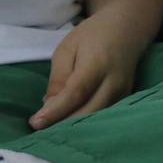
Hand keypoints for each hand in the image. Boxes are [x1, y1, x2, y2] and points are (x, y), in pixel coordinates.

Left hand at [28, 11, 146, 128]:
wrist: (127, 29)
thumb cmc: (92, 35)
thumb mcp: (67, 48)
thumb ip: (59, 77)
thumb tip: (49, 104)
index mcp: (96, 65)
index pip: (74, 94)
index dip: (55, 111)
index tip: (36, 123)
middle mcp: (114, 83)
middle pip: (89, 111)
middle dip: (63, 124)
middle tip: (40, 132)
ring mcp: (124, 93)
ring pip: (98, 118)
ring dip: (76, 128)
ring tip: (52, 133)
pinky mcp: (127, 99)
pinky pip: (106, 116)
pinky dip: (88, 124)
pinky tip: (72, 127)